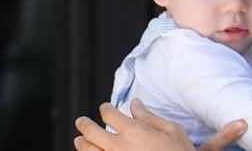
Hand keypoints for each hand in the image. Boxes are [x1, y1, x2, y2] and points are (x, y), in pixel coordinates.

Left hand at [73, 98, 246, 150]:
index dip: (105, 108)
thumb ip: (150, 117)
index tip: (104, 107)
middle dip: (84, 124)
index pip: (110, 114)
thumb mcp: (171, 130)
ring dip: (81, 144)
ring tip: (79, 140)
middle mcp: (118, 147)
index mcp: (133, 131)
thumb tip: (136, 104)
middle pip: (91, 132)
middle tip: (81, 121)